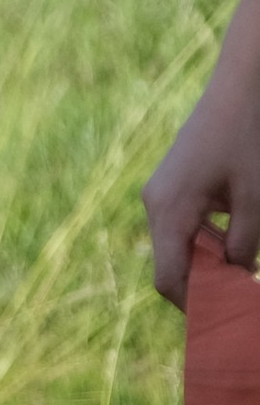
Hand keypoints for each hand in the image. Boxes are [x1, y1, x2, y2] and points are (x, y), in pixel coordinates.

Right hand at [143, 83, 259, 307]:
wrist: (241, 85)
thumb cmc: (248, 140)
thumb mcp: (255, 201)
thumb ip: (243, 247)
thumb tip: (237, 279)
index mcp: (168, 211)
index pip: (170, 279)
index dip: (196, 307)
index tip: (226, 320)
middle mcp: (155, 203)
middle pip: (172, 263)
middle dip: (206, 284)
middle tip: (243, 295)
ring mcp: (161, 191)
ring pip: (180, 244)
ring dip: (210, 260)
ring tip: (245, 265)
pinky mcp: (173, 181)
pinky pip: (184, 223)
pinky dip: (207, 237)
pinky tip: (236, 234)